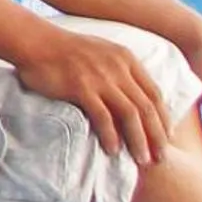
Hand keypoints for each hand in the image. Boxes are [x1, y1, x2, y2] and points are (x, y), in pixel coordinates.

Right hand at [15, 26, 172, 166]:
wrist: (35, 41)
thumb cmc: (64, 49)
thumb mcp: (101, 51)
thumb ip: (118, 69)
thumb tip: (129, 93)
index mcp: (126, 59)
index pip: (154, 93)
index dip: (163, 118)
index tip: (166, 137)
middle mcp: (118, 68)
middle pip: (146, 107)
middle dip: (156, 135)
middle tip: (159, 157)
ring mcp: (100, 78)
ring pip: (130, 114)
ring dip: (138, 140)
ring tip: (141, 159)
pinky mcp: (81, 88)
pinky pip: (103, 116)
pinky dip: (110, 135)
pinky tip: (112, 150)